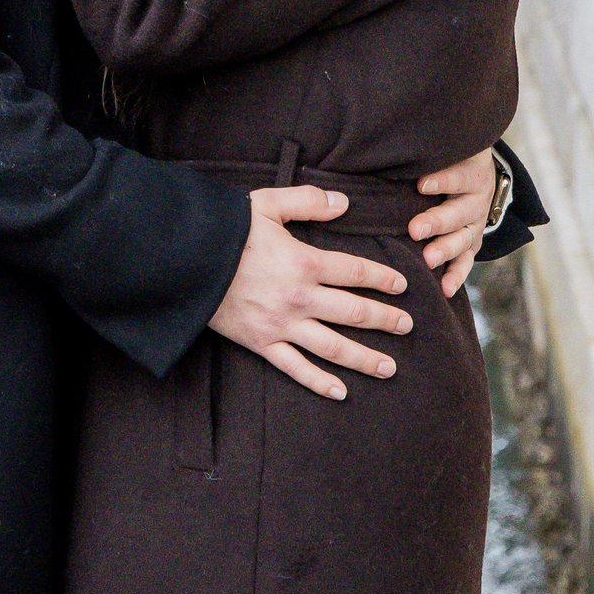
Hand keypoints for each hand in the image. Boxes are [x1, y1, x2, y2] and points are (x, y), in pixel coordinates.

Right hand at [208, 186, 412, 401]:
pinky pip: (296, 367)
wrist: (186, 261)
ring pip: (333, 346)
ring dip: (364, 358)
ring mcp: (282, 324)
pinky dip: (319, 382)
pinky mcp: (262, 343)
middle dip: (384, 320)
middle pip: (353, 312)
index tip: (402, 286)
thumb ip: (307, 202)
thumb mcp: (266, 204)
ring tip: (389, 367)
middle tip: (407, 326)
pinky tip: (340, 392)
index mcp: (304, 262)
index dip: (381, 278)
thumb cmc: (226, 230)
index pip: (354, 271)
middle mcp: (300, 297)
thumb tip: (343, 202)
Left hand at [409, 147, 496, 297]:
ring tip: (428, 259)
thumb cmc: (447, 154)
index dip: (442, 180)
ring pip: (464, 238)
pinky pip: (466, 262)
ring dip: (445, 249)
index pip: (459, 175)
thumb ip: (420, 145)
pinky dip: (456, 276)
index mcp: (470, 171)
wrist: (475, 166)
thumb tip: (382, 141)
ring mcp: (476, 223)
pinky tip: (444, 288)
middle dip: (437, 221)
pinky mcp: (472, 242)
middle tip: (415, 229)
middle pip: (459, 212)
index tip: (421, 185)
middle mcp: (476, 199)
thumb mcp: (442, 146)